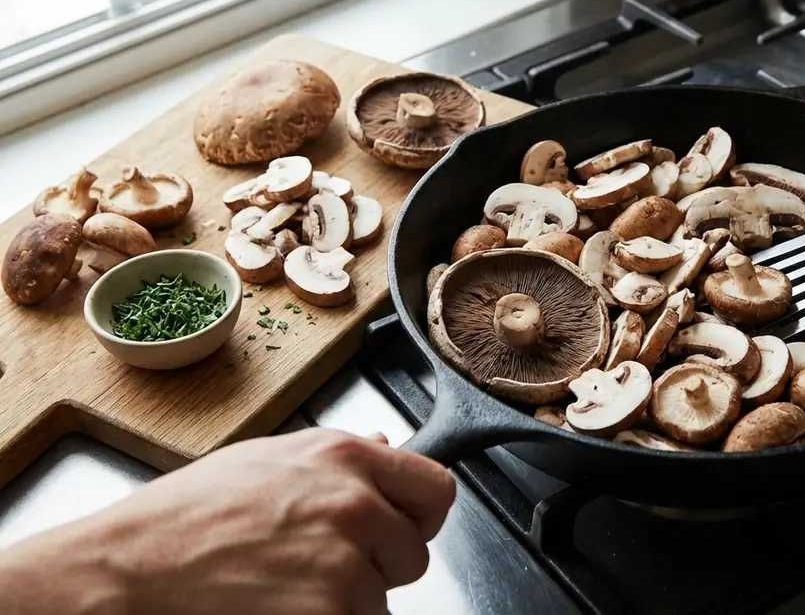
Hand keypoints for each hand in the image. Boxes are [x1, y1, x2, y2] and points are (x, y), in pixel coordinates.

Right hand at [0, 428, 454, 614]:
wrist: (127, 571)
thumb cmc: (183, 519)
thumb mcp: (266, 460)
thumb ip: (338, 458)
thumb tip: (386, 446)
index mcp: (344, 457)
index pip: (436, 489)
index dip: (416, 517)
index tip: (397, 530)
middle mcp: (355, 504)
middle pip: (413, 552)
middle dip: (377, 566)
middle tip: (316, 565)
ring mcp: (346, 564)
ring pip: (382, 599)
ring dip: (346, 603)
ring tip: (284, 587)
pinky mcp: (331, 614)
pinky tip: (279, 608)